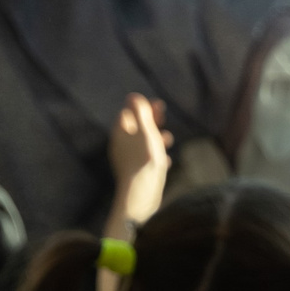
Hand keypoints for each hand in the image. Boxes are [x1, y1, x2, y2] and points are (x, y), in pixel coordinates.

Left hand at [107, 92, 171, 226]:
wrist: (141, 194)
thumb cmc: (144, 160)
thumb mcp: (145, 132)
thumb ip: (140, 114)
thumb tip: (133, 96)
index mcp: (119, 133)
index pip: (129, 113)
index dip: (143, 107)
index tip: (159, 105)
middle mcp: (119, 145)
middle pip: (135, 127)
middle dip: (150, 120)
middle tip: (164, 115)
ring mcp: (126, 160)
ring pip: (141, 143)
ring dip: (155, 138)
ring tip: (169, 138)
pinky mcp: (134, 173)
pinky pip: (145, 160)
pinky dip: (155, 156)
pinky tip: (166, 160)